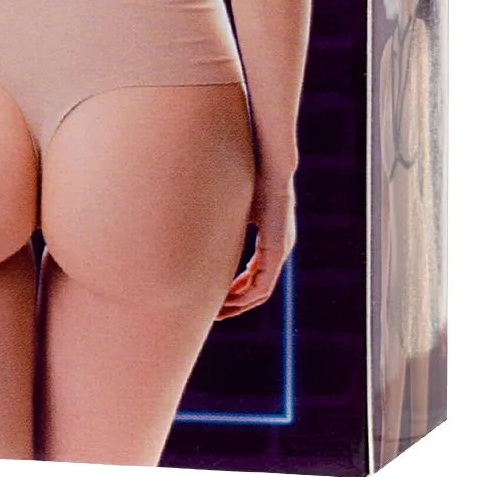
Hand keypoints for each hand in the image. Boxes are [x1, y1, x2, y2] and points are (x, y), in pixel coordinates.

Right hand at [216, 171, 295, 319]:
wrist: (269, 162)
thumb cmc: (250, 175)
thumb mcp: (232, 206)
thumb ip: (223, 222)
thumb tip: (197, 226)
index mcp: (270, 242)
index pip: (254, 276)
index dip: (235, 290)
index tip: (216, 300)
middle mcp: (278, 250)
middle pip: (257, 290)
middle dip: (236, 304)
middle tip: (215, 314)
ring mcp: (280, 251)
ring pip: (260, 291)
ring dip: (238, 304)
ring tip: (217, 311)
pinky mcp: (276, 249)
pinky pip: (262, 283)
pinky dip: (244, 294)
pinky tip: (226, 299)